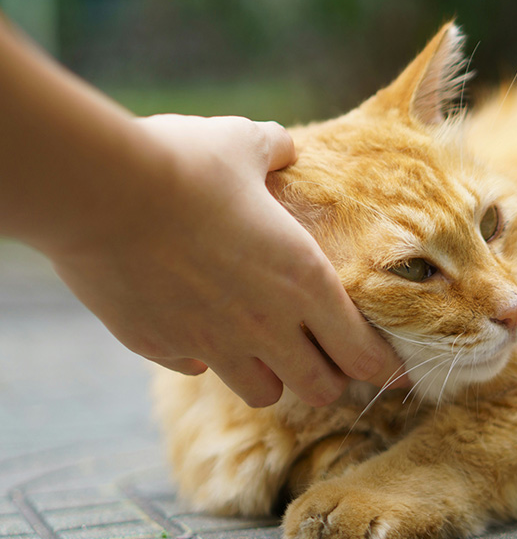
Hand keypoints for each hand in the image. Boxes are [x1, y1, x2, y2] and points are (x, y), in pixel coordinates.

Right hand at [49, 114, 404, 406]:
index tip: (394, 374)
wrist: (100, 190)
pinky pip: (198, 368)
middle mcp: (267, 326)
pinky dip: (206, 357)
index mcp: (305, 282)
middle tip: (327, 361)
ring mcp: (214, 344)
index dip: (384, 369)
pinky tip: (199, 328)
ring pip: (264, 393)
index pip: (362, 352)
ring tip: (265, 350)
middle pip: (320, 389)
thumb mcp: (245, 144)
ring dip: (273, 377)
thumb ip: (277, 151)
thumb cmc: (186, 163)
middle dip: (331, 380)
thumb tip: (285, 148)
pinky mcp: (162, 347)